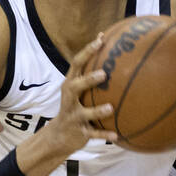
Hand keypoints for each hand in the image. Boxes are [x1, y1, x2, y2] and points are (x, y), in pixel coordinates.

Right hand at [44, 34, 117, 155]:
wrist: (58, 136)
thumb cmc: (74, 106)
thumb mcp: (77, 90)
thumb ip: (90, 73)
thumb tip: (112, 48)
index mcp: (70, 85)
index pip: (77, 64)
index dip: (88, 51)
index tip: (101, 39)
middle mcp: (69, 99)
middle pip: (74, 87)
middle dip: (88, 80)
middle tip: (104, 74)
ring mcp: (73, 117)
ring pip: (84, 113)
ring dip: (97, 111)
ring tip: (110, 108)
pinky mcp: (79, 133)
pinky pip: (93, 134)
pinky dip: (104, 135)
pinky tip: (117, 135)